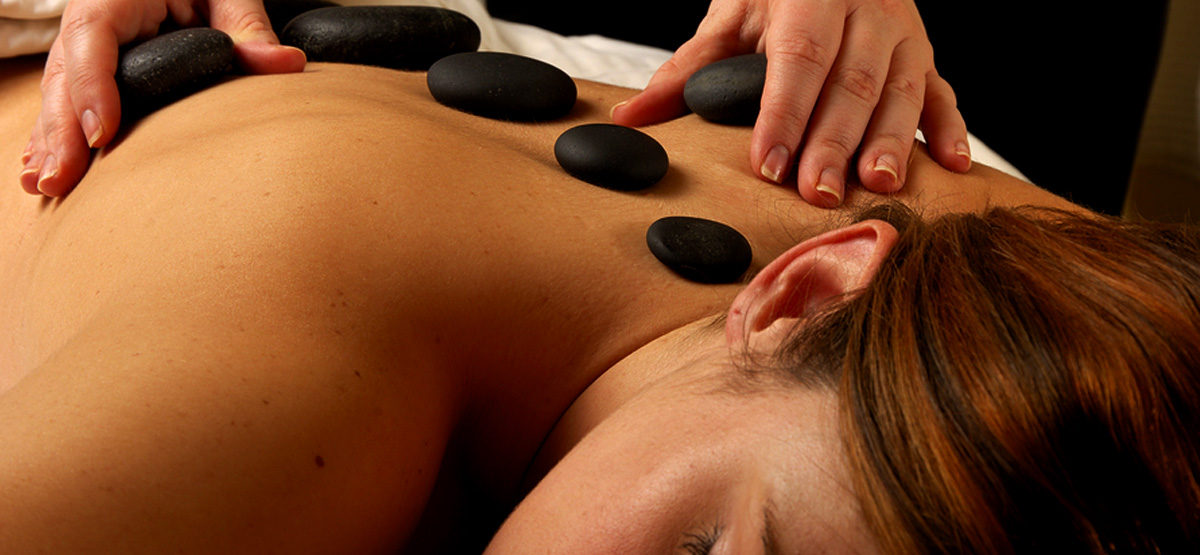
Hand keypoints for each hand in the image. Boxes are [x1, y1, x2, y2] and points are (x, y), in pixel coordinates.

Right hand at [19, 0, 306, 196]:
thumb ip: (249, 29)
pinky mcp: (93, 67)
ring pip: (58, 91)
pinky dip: (54, 134)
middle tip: (59, 180)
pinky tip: (45, 168)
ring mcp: (88, 45)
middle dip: (60, 130)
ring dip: (50, 140)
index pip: (93, 34)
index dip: (93, 85)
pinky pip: (66, 99)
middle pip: (65, 72)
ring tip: (48, 185)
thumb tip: (286, 64)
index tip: (102, 133)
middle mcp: (94, 19)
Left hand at [611, 0, 970, 206]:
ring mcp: (903, 32)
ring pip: (902, 89)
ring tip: (879, 186)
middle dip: (834, 140)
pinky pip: (942, 91)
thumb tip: (630, 117)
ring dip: (893, 141)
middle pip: (853, 81)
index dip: (784, 113)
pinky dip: (950, 129)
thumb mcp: (730, 16)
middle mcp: (865, 10)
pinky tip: (951, 167)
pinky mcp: (926, 53)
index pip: (798, 59)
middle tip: (817, 193)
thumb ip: (687, 69)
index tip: (768, 165)